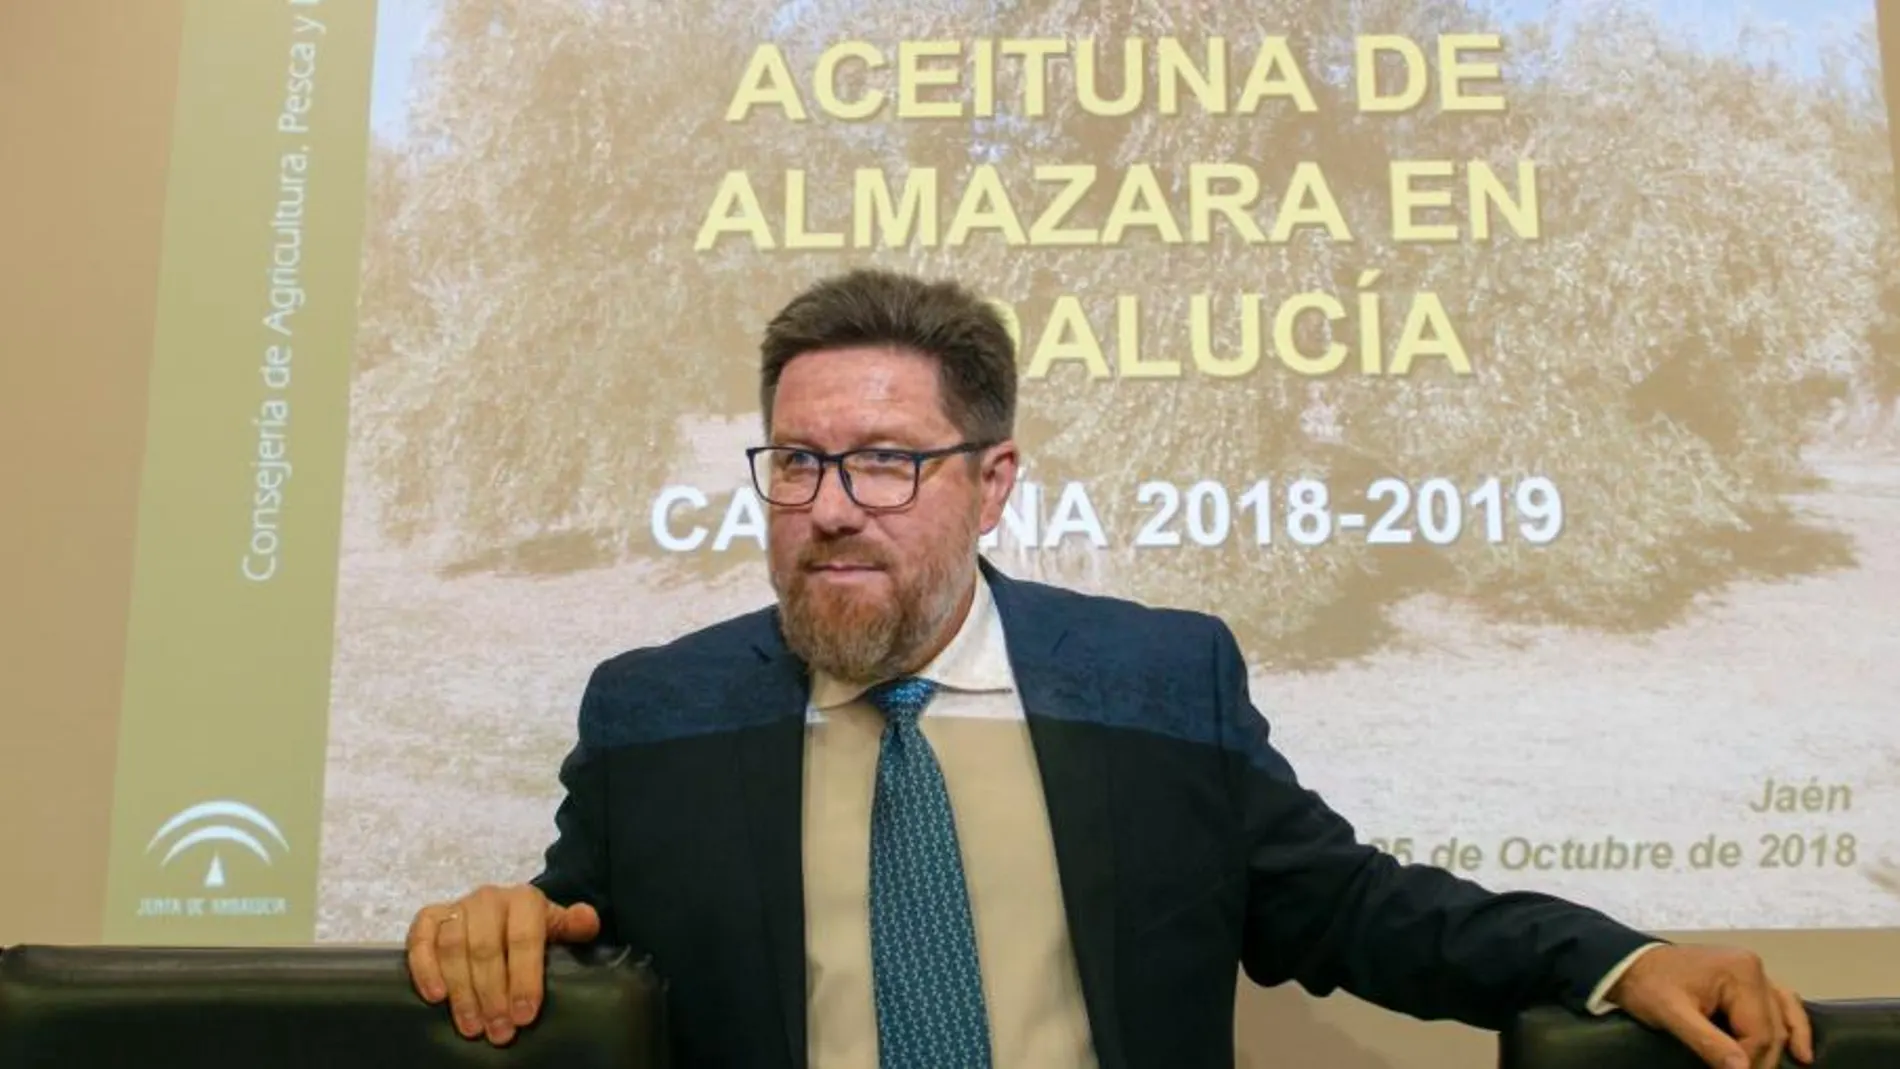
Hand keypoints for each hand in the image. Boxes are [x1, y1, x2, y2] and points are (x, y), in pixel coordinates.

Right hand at [405, 884, 601, 1045]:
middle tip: (498, 1031)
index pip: (523, 938)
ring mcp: (457, 907)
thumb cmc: (531, 930)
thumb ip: (574, 925)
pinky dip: (424, 968)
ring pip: (453, 947)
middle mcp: (489, 898)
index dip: (524, 979)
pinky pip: (420, 939)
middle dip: (492, 995)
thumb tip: (588, 921)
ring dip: (461, 991)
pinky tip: (435, 997)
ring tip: (471, 1026)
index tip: (524, 1016)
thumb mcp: (557, 927)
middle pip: (485, 948)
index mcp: (524, 900)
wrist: (503, 913)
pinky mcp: (430, 917)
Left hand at [1607, 943, 1812, 1068]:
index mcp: (1740, 972)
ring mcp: (1753, 973)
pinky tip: (1800, 1053)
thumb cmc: (1646, 986)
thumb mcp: (1671, 1015)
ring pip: (1783, 1018)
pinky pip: (1780, 1005)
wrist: (1628, 964)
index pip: (1759, 1031)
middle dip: (1762, 1060)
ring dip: (1784, 1048)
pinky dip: (1790, 1027)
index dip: (1750, 1062)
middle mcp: (1753, 968)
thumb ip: (1708, 1042)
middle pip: (1772, 1028)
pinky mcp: (1747, 980)